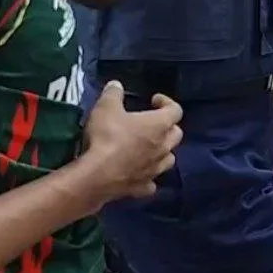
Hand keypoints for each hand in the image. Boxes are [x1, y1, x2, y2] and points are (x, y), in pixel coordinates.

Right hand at [82, 81, 182, 203]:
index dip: (167, 102)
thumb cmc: (106, 136)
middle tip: (151, 123)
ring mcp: (155, 169)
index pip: (176, 110)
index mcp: (159, 124)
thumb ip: (113, 93)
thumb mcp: (106, 107)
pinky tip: (139, 174)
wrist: (96, 176)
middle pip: (176, 134)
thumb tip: (116, 85)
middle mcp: (163, 147)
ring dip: (162, 152)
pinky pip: (151, 182)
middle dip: (167, 127)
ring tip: (148, 148)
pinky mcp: (142, 187)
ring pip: (168, 159)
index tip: (154, 100)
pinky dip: (148, 177)